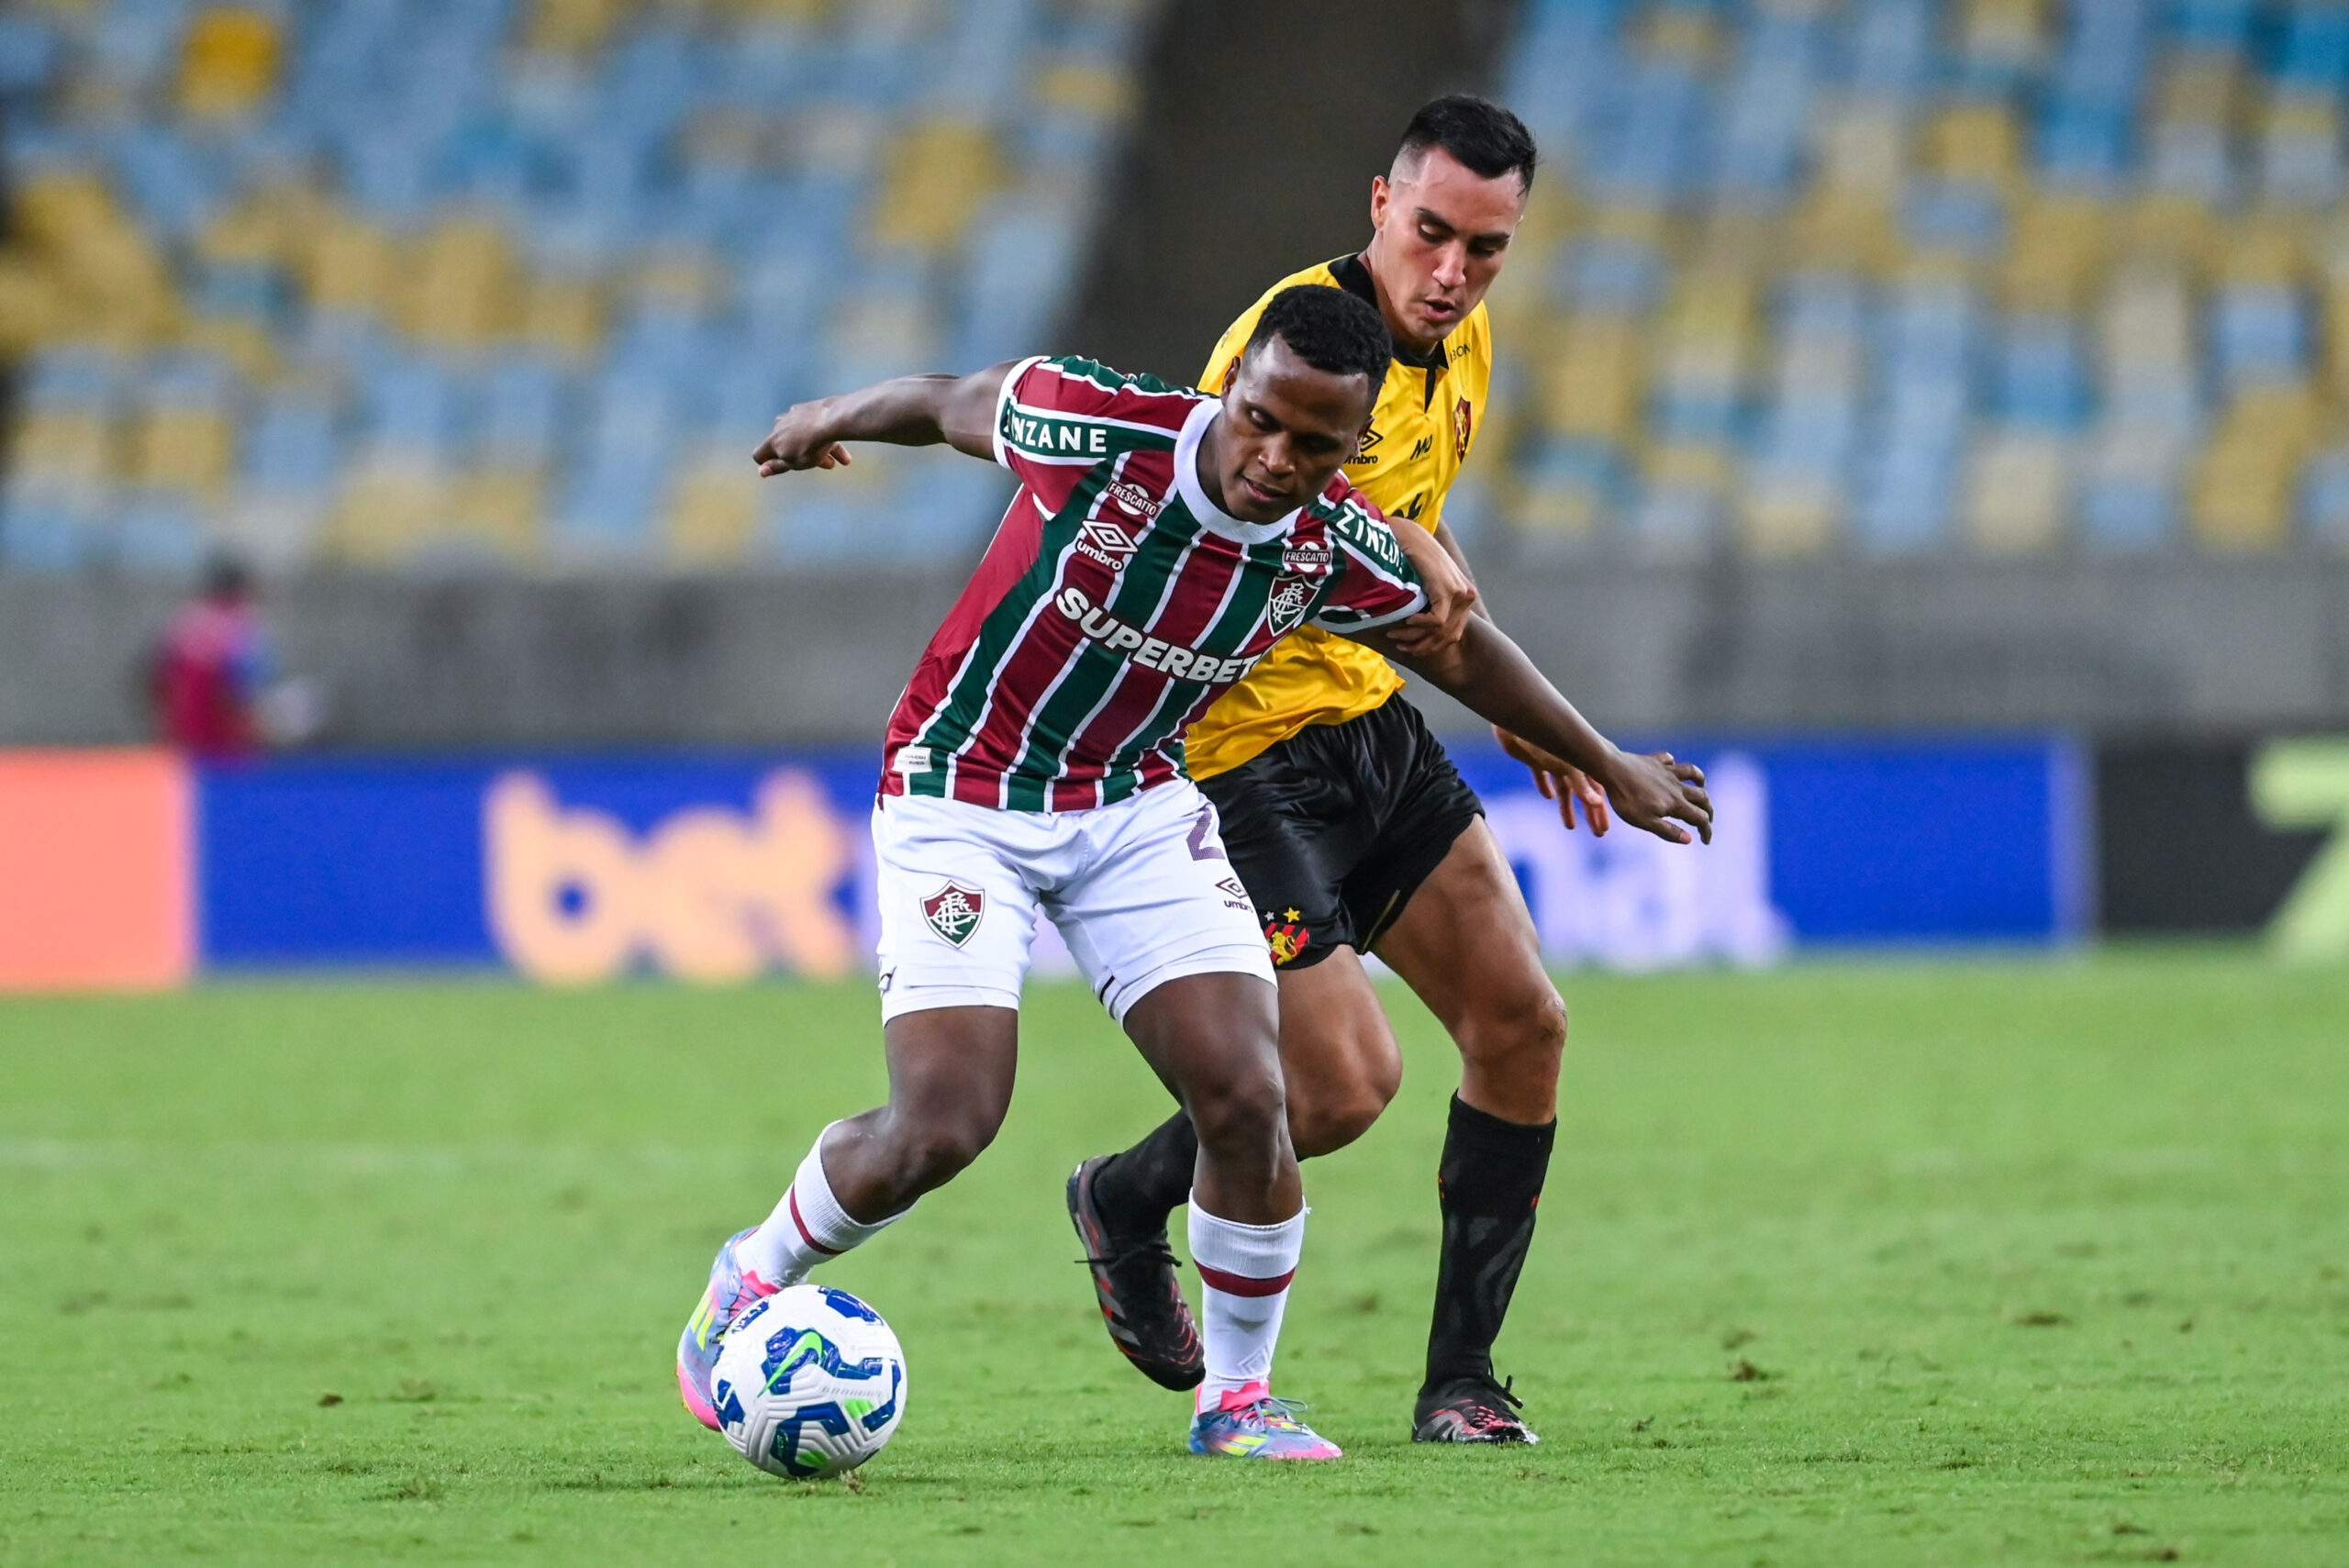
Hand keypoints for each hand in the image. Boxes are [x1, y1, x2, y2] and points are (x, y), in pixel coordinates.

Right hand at [754, 401, 853, 475]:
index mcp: (772, 440)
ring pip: (804, 436)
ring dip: (822, 450)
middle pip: (788, 446)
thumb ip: (778, 467)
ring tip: (842, 460)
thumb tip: (761, 471)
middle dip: (804, 460)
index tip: (783, 467)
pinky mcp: (809, 408)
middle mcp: (779, 425)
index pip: (759, 454)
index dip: (767, 463)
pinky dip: (825, 436)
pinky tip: (838, 442)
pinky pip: (815, 426)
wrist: (831, 420)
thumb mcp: (794, 463)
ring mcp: (794, 415)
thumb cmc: (812, 446)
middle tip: (827, 466)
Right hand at [1385, 526, 1475, 656]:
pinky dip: (1420, 625)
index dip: (1431, 646)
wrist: (1410, 537)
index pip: (1452, 634)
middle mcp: (1468, 596)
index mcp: (1465, 597)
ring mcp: (1460, 593)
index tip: (1410, 649)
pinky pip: (1437, 621)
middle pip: (1447, 636)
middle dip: (1422, 646)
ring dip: (1415, 637)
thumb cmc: (1414, 560)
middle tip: (1400, 647)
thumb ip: (1432, 605)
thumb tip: (1422, 635)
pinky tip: (1406, 620)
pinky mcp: (1448, 590)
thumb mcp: (1428, 586)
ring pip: (1440, 631)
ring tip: (1395, 635)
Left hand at [1495, 727, 1609, 833]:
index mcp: (1581, 763)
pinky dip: (1545, 786)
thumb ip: (1581, 784)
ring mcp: (1552, 760)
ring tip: (1570, 826)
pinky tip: (1546, 796)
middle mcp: (1570, 763)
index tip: (1603, 829)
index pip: (1596, 792)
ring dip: (1567, 806)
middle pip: (1583, 793)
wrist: (1515, 722)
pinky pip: (1542, 775)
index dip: (1600, 811)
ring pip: (1564, 788)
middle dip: (1591, 813)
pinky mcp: (1534, 758)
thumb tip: (1597, 802)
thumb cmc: (1543, 741)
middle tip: (1598, 833)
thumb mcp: (1566, 764)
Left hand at [1597, 748, 1711, 845]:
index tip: (1706, 841)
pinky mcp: (1655, 761)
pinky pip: (1670, 760)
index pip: (1699, 818)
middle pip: (1701, 797)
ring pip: (1692, 773)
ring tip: (1701, 787)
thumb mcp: (1645, 822)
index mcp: (1676, 803)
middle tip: (1707, 819)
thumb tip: (1689, 839)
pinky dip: (1674, 764)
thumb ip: (1668, 831)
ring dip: (1700, 781)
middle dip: (1708, 810)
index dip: (1706, 830)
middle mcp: (1676, 786)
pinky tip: (1672, 766)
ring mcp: (1667, 771)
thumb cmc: (1627, 799)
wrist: (1612, 770)